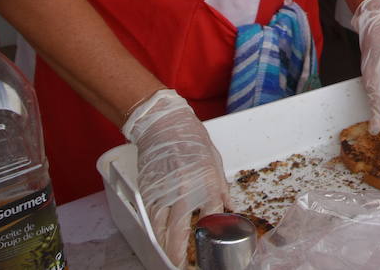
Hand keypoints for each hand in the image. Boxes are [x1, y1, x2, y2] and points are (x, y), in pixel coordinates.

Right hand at [122, 89, 227, 268]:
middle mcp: (186, 191)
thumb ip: (221, 188)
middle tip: (182, 265)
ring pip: (161, 228)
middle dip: (180, 253)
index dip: (212, 238)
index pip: (212, 219)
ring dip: (164, 246)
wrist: (165, 124)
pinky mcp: (148, 189)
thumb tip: (230, 208)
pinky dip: (153, 230)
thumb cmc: (192, 139)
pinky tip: (157, 238)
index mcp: (207, 183)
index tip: (212, 250)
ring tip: (169, 258)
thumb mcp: (215, 161)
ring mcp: (164, 191)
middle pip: (181, 231)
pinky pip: (150, 216)